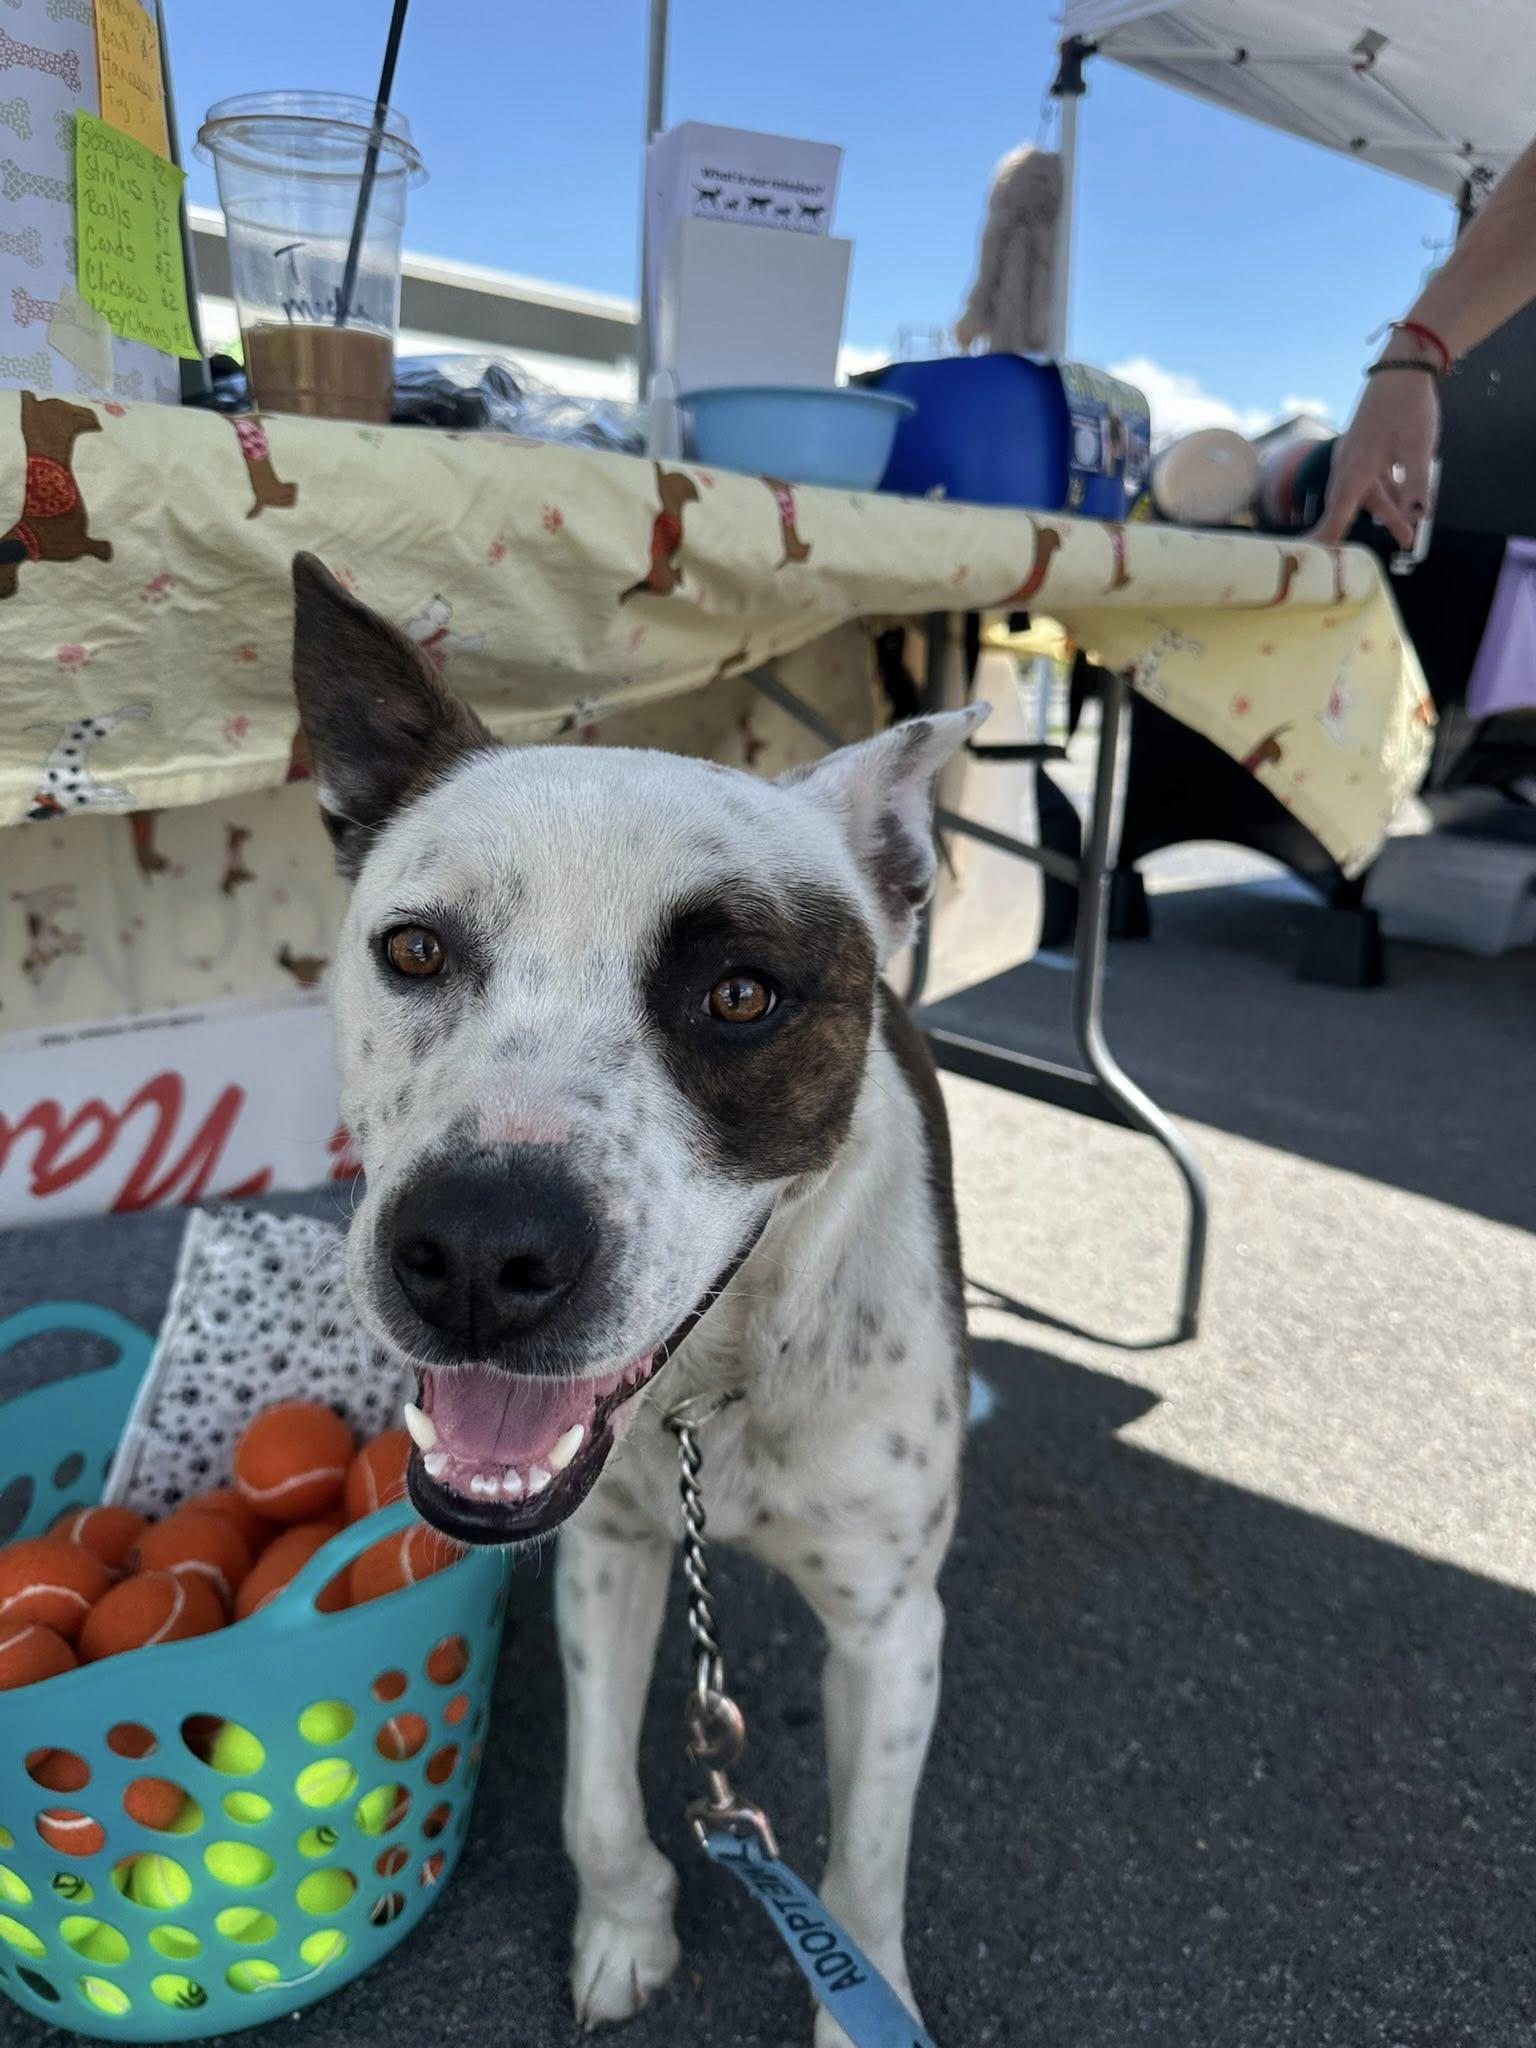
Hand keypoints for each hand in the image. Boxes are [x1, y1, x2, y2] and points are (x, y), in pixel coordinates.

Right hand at [1310, 368, 1439, 548]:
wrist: (1403, 366)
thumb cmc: (1407, 407)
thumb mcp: (1418, 449)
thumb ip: (1417, 486)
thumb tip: (1418, 517)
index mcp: (1355, 470)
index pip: (1336, 514)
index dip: (1325, 539)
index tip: (1315, 561)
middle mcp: (1349, 466)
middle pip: (1353, 508)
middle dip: (1366, 531)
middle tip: (1373, 556)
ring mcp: (1356, 457)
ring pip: (1369, 494)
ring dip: (1388, 513)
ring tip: (1409, 536)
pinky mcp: (1367, 449)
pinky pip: (1374, 480)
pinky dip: (1390, 493)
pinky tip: (1406, 503)